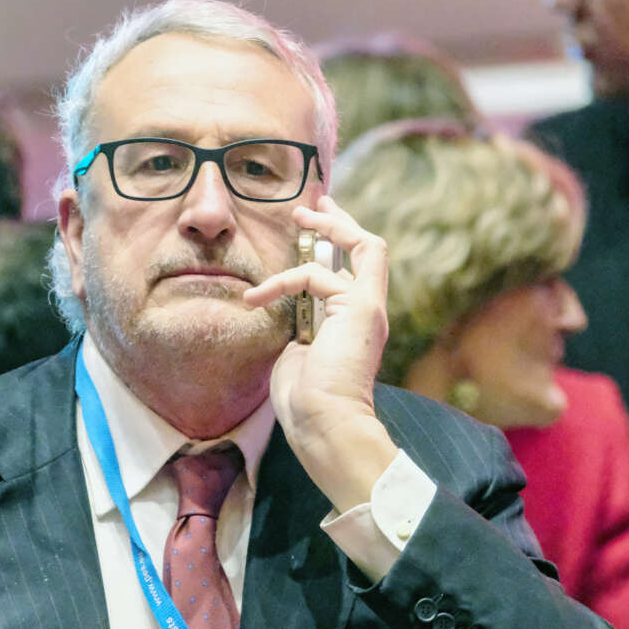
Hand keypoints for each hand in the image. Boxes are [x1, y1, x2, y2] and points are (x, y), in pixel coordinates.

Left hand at [244, 195, 397, 511]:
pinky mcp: (361, 309)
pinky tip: (256, 296)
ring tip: (299, 217)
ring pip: (365, 247)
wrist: (324, 424)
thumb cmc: (305, 402)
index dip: (337, 244)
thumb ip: (298, 326)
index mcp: (356, 324)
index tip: (313, 227)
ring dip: (329, 227)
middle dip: (342, 221)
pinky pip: (319, 275)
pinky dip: (284, 280)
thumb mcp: (296, 353)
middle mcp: (369, 313)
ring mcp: (369, 309)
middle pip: (371, 249)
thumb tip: (284, 312)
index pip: (356, 271)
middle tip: (314, 204)